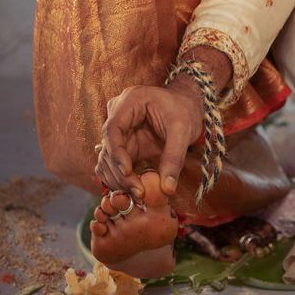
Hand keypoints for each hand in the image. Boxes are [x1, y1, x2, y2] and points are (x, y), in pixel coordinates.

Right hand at [94, 81, 204, 201]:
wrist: (187, 107)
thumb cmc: (185, 111)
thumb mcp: (183, 131)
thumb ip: (174, 158)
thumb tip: (167, 189)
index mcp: (130, 101)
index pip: (113, 129)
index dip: (117, 153)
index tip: (127, 172)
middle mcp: (118, 114)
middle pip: (108, 147)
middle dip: (120, 173)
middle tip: (138, 192)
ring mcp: (119, 131)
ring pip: (107, 160)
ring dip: (119, 180)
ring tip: (138, 194)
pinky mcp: (122, 145)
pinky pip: (113, 165)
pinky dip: (120, 180)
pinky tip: (133, 190)